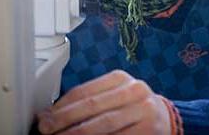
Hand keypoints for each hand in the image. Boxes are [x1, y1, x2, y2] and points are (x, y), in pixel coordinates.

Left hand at [37, 70, 171, 134]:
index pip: (85, 91)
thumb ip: (88, 102)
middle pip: (92, 106)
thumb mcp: (113, 97)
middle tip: (46, 129)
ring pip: (104, 125)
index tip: (44, 117)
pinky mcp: (148, 131)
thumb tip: (50, 114)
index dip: (61, 106)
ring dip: (78, 134)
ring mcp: (143, 111)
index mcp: (121, 79)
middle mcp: (134, 91)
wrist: (164, 118)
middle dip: (65, 120)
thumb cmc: (131, 108)